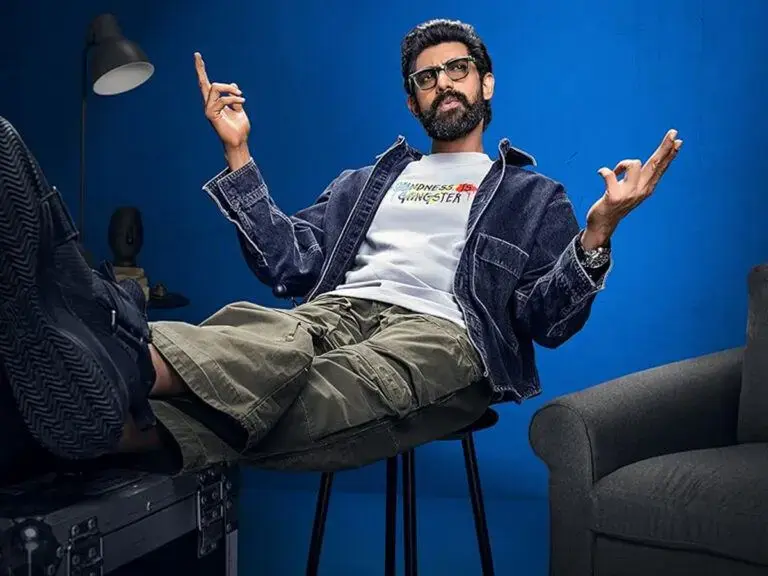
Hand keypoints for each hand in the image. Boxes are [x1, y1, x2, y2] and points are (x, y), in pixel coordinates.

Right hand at [194, 52, 250, 152]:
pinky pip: (222, 99)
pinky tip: (242, 100)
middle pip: (202, 83)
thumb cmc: (239, 128)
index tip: (197, 55)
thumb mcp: (239, 109)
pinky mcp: (211, 114)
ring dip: (230, 90)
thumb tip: (233, 85)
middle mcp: (209, 104)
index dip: (201, 70)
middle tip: (200, 57)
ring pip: (215, 87)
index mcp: (215, 102)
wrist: (239, 141)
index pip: (206, 84)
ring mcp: (208, 109)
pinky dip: (233, 98)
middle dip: (200, 68)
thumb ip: (235, 98)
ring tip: (241, 96)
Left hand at [582, 129, 682, 247]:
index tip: (678, 140)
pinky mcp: (614, 198)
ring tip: (615, 173)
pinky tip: (600, 173)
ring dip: (622, 164)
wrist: (603, 224)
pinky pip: (609, 175)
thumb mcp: (631, 190)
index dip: (669, 154)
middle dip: (665, 148)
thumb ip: (637, 178)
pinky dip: (604, 171)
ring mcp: (628, 195)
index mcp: (647, 188)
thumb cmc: (616, 203)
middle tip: (673, 132)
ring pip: (633, 164)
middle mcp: (641, 191)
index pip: (661, 168)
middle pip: (655, 164)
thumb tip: (638, 163)